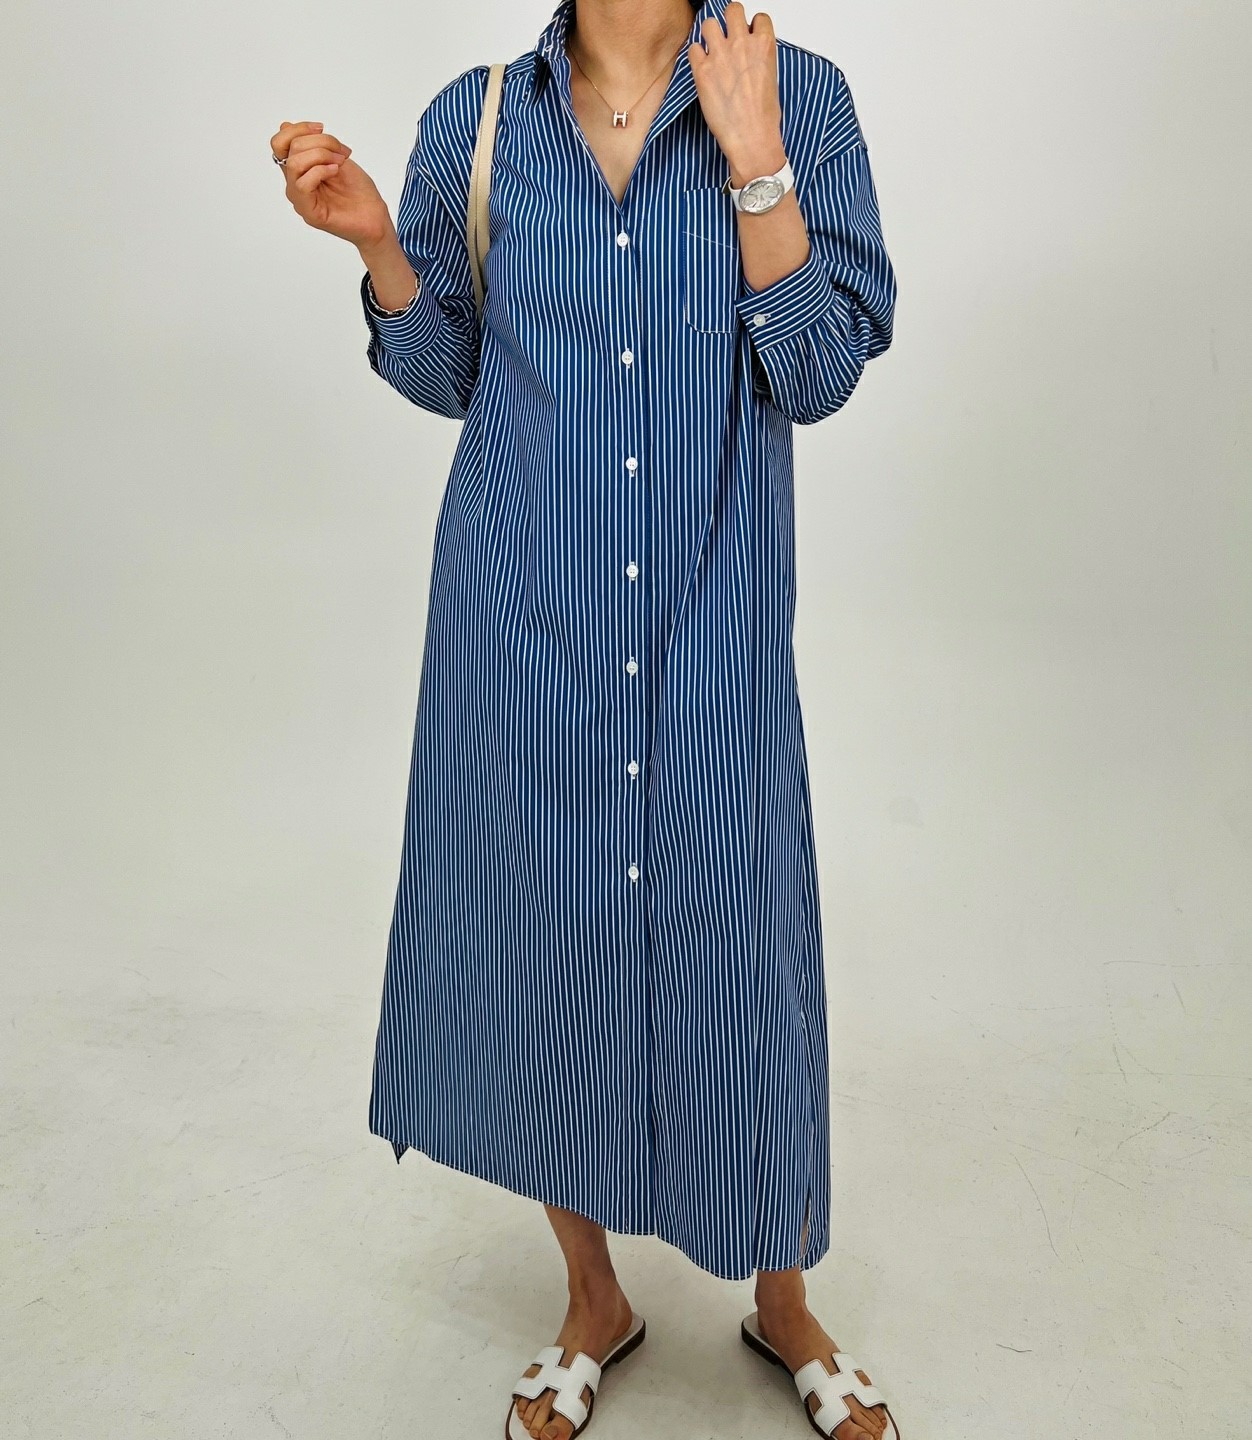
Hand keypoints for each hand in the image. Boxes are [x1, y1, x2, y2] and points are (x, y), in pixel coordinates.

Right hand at [270, 120, 392, 248]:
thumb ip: (312, 143)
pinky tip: (335, 172)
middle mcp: (296, 183)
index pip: (280, 143)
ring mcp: (300, 199)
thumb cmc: (359, 191)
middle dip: (320, 142)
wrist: (375, 216)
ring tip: (340, 163)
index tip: (321, 128)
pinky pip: (303, 184)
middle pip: (290, 148)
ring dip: (321, 155)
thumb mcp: (335, 156)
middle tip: (341, 151)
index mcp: (300, 169)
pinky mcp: (309, 213)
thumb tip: (285, 125)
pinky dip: (321, 171)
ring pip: (295, 163)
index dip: (298, 129)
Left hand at [687, 2, 786, 184]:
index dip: (752, 27)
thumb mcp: (771, 79)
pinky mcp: (702, 71)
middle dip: (730, 21)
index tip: (748, 37)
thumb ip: (759, 59)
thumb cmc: (763, 117)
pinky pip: (693, 48)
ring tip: (712, 51)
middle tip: (727, 37)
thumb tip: (750, 56)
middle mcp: (742, 44)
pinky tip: (702, 68)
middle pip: (733, 10)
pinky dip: (696, 56)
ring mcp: (721, 55)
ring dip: (710, 34)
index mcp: (765, 45)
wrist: (751, 138)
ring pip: (709, 23)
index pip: (759, 18)